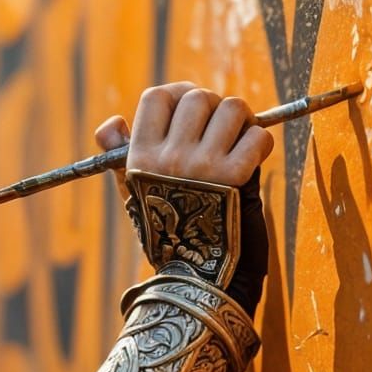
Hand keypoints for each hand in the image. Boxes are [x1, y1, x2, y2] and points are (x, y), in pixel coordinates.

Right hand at [97, 84, 272, 315]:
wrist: (195, 279)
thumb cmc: (165, 235)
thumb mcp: (133, 195)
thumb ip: (121, 156)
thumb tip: (109, 124)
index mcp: (140, 157)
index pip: (155, 97)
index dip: (178, 93)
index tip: (189, 106)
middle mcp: (168, 158)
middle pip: (197, 98)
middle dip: (214, 106)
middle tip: (220, 128)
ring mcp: (201, 166)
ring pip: (232, 109)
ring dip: (242, 120)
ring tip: (239, 140)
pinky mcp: (235, 178)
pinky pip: (257, 136)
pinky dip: (261, 143)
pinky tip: (253, 159)